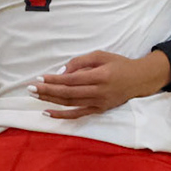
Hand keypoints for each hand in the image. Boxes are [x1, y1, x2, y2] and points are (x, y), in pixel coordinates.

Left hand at [31, 49, 170, 117]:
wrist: (139, 79)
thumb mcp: (101, 55)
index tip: (40, 78)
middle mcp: (99, 92)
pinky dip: (62, 115)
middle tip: (31, 88)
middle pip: (68, 93)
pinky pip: (78, 114)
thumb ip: (81, 62)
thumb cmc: (119, 64)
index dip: (54, 80)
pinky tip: (48, 112)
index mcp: (100, 75)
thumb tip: (61, 73)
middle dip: (48, 91)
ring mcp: (99, 103)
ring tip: (35, 96)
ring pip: (70, 104)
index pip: (72, 80)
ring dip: (51, 100)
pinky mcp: (99, 110)